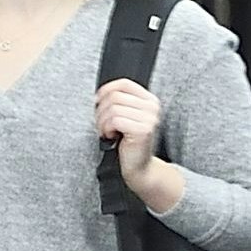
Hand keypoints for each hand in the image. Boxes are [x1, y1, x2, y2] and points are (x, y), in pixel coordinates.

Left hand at [96, 78, 184, 210]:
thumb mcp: (126, 117)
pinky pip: (115, 120)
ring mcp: (149, 118)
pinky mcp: (143, 130)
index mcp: (150, 100)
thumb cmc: (128, 142)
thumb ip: (119, 103)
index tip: (97, 102)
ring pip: (112, 108)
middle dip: (101, 111)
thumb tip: (99, 94)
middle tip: (102, 125)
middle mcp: (152, 107)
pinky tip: (111, 137)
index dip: (106, 90)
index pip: (124, 83)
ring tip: (107, 132)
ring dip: (102, 122)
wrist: (139, 167)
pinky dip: (107, 129)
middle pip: (114, 96)